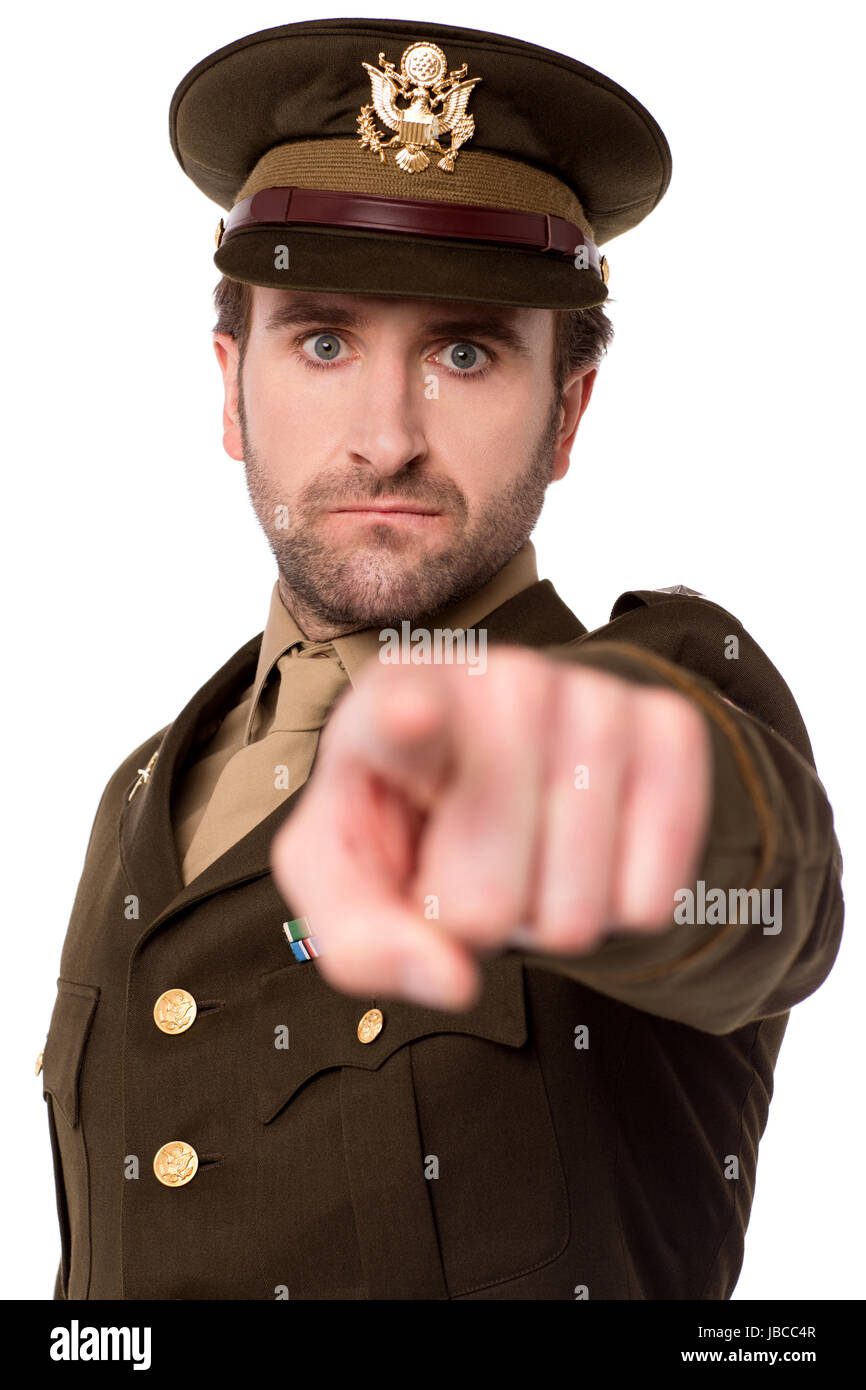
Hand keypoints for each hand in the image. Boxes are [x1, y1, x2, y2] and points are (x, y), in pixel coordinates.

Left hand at [269, 646, 712, 1009]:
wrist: (501, 777)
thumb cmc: (407, 826)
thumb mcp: (345, 883)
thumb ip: (361, 941)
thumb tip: (451, 980)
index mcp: (388, 704)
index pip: (398, 715)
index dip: (408, 721)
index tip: (410, 716)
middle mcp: (497, 678)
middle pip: (488, 885)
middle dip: (473, 918)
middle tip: (463, 873)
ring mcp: (592, 692)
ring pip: (579, 903)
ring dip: (545, 920)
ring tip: (523, 860)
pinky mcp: (671, 725)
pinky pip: (654, 892)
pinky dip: (618, 911)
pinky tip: (587, 858)